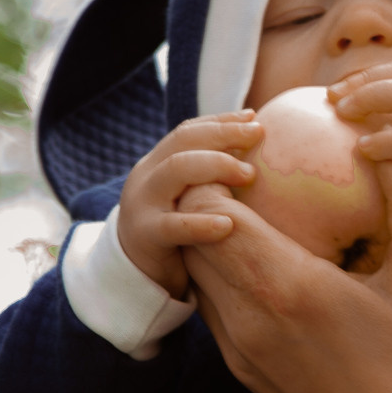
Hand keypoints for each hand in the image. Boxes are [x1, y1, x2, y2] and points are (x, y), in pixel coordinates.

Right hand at [115, 112, 259, 295]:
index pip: (187, 131)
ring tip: (249, 175)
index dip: (220, 121)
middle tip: (258, 137)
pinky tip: (228, 224)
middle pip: (183, 143)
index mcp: (156, 164)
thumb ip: (206, 177)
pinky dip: (201, 223)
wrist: (133, 275)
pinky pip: (173, 226)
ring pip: (175, 171)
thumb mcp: (186, 198)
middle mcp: (146, 177)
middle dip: (223, 135)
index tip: (253, 117)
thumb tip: (251, 152)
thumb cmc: (174, 233)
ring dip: (216, 167)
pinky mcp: (145, 236)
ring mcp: (142, 204)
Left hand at [186, 160, 391, 392]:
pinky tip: (274, 265)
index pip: (212, 214)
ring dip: (216, 241)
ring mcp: (240, 355)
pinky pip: (218, 310)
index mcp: (285, 292)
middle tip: (250, 170)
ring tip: (258, 209)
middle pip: (194, 242)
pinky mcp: (245, 377)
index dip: (217, 174)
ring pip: (200, 278)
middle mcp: (246, 324)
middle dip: (209, 201)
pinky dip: (230, 278)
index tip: (254, 151)